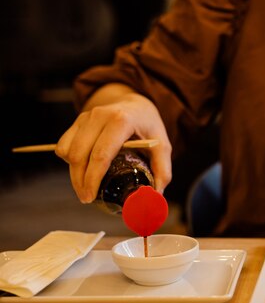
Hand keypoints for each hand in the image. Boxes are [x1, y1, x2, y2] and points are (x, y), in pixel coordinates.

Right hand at [55, 85, 171, 202]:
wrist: (135, 104)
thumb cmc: (149, 126)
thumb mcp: (163, 145)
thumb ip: (163, 170)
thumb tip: (155, 196)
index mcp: (122, 121)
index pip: (101, 154)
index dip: (93, 178)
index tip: (91, 195)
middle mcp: (100, 116)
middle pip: (80, 155)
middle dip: (80, 181)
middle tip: (87, 198)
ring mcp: (86, 117)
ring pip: (68, 151)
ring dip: (73, 173)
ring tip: (84, 187)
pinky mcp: (78, 121)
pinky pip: (63, 145)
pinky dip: (69, 161)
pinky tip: (82, 169)